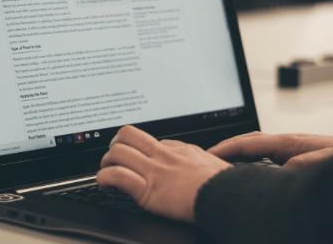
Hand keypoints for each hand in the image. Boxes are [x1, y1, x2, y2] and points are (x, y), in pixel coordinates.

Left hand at [96, 125, 231, 222]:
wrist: (228, 197)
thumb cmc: (224, 185)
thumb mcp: (211, 162)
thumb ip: (194, 158)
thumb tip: (187, 156)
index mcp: (179, 149)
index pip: (148, 140)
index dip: (136, 149)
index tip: (133, 158)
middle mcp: (164, 155)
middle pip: (127, 135)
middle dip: (114, 146)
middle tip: (113, 159)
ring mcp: (155, 171)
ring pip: (117, 152)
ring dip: (106, 163)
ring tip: (106, 173)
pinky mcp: (149, 190)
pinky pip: (117, 176)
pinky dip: (104, 179)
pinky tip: (105, 186)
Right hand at [208, 131, 332, 168]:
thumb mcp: (329, 163)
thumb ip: (304, 163)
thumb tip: (282, 168)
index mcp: (290, 142)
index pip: (249, 143)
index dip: (226, 148)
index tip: (207, 155)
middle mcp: (289, 144)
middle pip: (249, 143)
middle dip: (226, 149)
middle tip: (207, 160)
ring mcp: (294, 150)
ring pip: (257, 151)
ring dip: (238, 157)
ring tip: (222, 167)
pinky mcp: (299, 159)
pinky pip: (267, 160)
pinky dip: (252, 164)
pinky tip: (250, 175)